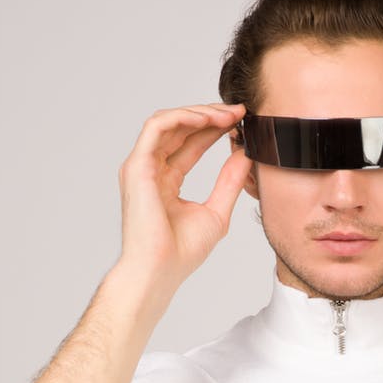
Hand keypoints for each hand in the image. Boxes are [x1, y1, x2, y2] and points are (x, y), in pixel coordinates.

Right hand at [117, 102, 252, 288]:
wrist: (161, 271)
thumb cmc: (182, 252)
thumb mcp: (217, 211)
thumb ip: (229, 181)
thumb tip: (245, 154)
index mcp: (166, 180)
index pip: (191, 143)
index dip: (215, 129)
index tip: (242, 122)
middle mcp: (151, 169)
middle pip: (180, 128)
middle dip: (211, 116)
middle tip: (240, 112)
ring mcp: (142, 166)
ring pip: (168, 121)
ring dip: (199, 113)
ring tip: (228, 115)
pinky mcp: (137, 165)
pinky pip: (157, 127)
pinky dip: (182, 117)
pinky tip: (207, 119)